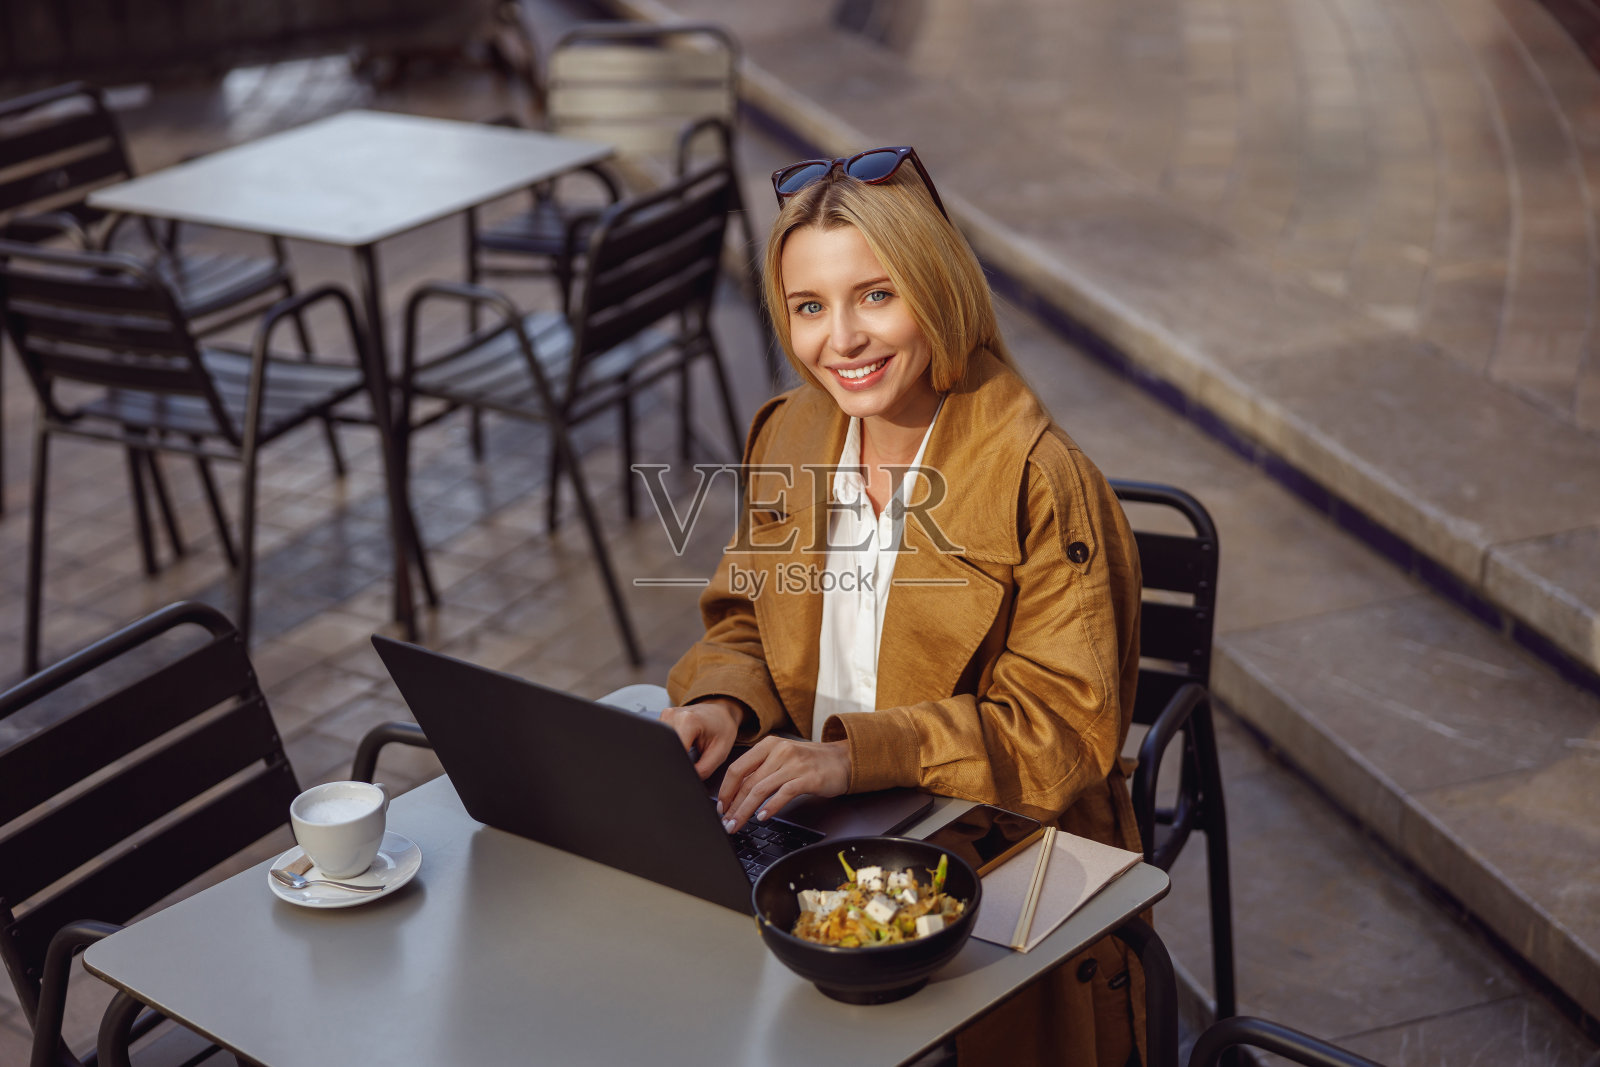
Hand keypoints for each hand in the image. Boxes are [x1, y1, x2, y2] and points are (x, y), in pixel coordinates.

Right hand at [659, 699, 742, 779]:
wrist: (720, 712)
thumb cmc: (722, 728)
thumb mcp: (720, 753)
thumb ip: (703, 770)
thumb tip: (687, 781)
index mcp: (688, 721)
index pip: (674, 752)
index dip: (680, 766)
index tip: (689, 771)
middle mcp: (672, 715)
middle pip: (665, 748)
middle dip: (676, 760)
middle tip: (692, 759)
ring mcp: (665, 716)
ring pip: (661, 745)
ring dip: (672, 752)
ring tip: (689, 748)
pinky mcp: (661, 719)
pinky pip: (660, 739)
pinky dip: (670, 746)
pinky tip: (683, 744)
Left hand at [716, 736, 849, 832]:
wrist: (843, 759)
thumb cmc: (811, 762)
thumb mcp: (782, 758)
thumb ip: (761, 770)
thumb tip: (736, 793)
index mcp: (768, 745)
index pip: (738, 768)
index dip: (725, 790)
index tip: (721, 808)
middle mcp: (779, 751)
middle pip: (747, 782)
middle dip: (733, 806)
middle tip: (726, 823)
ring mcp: (793, 764)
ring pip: (760, 790)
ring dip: (745, 811)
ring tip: (738, 824)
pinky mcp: (808, 777)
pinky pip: (783, 793)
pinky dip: (771, 807)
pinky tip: (763, 817)